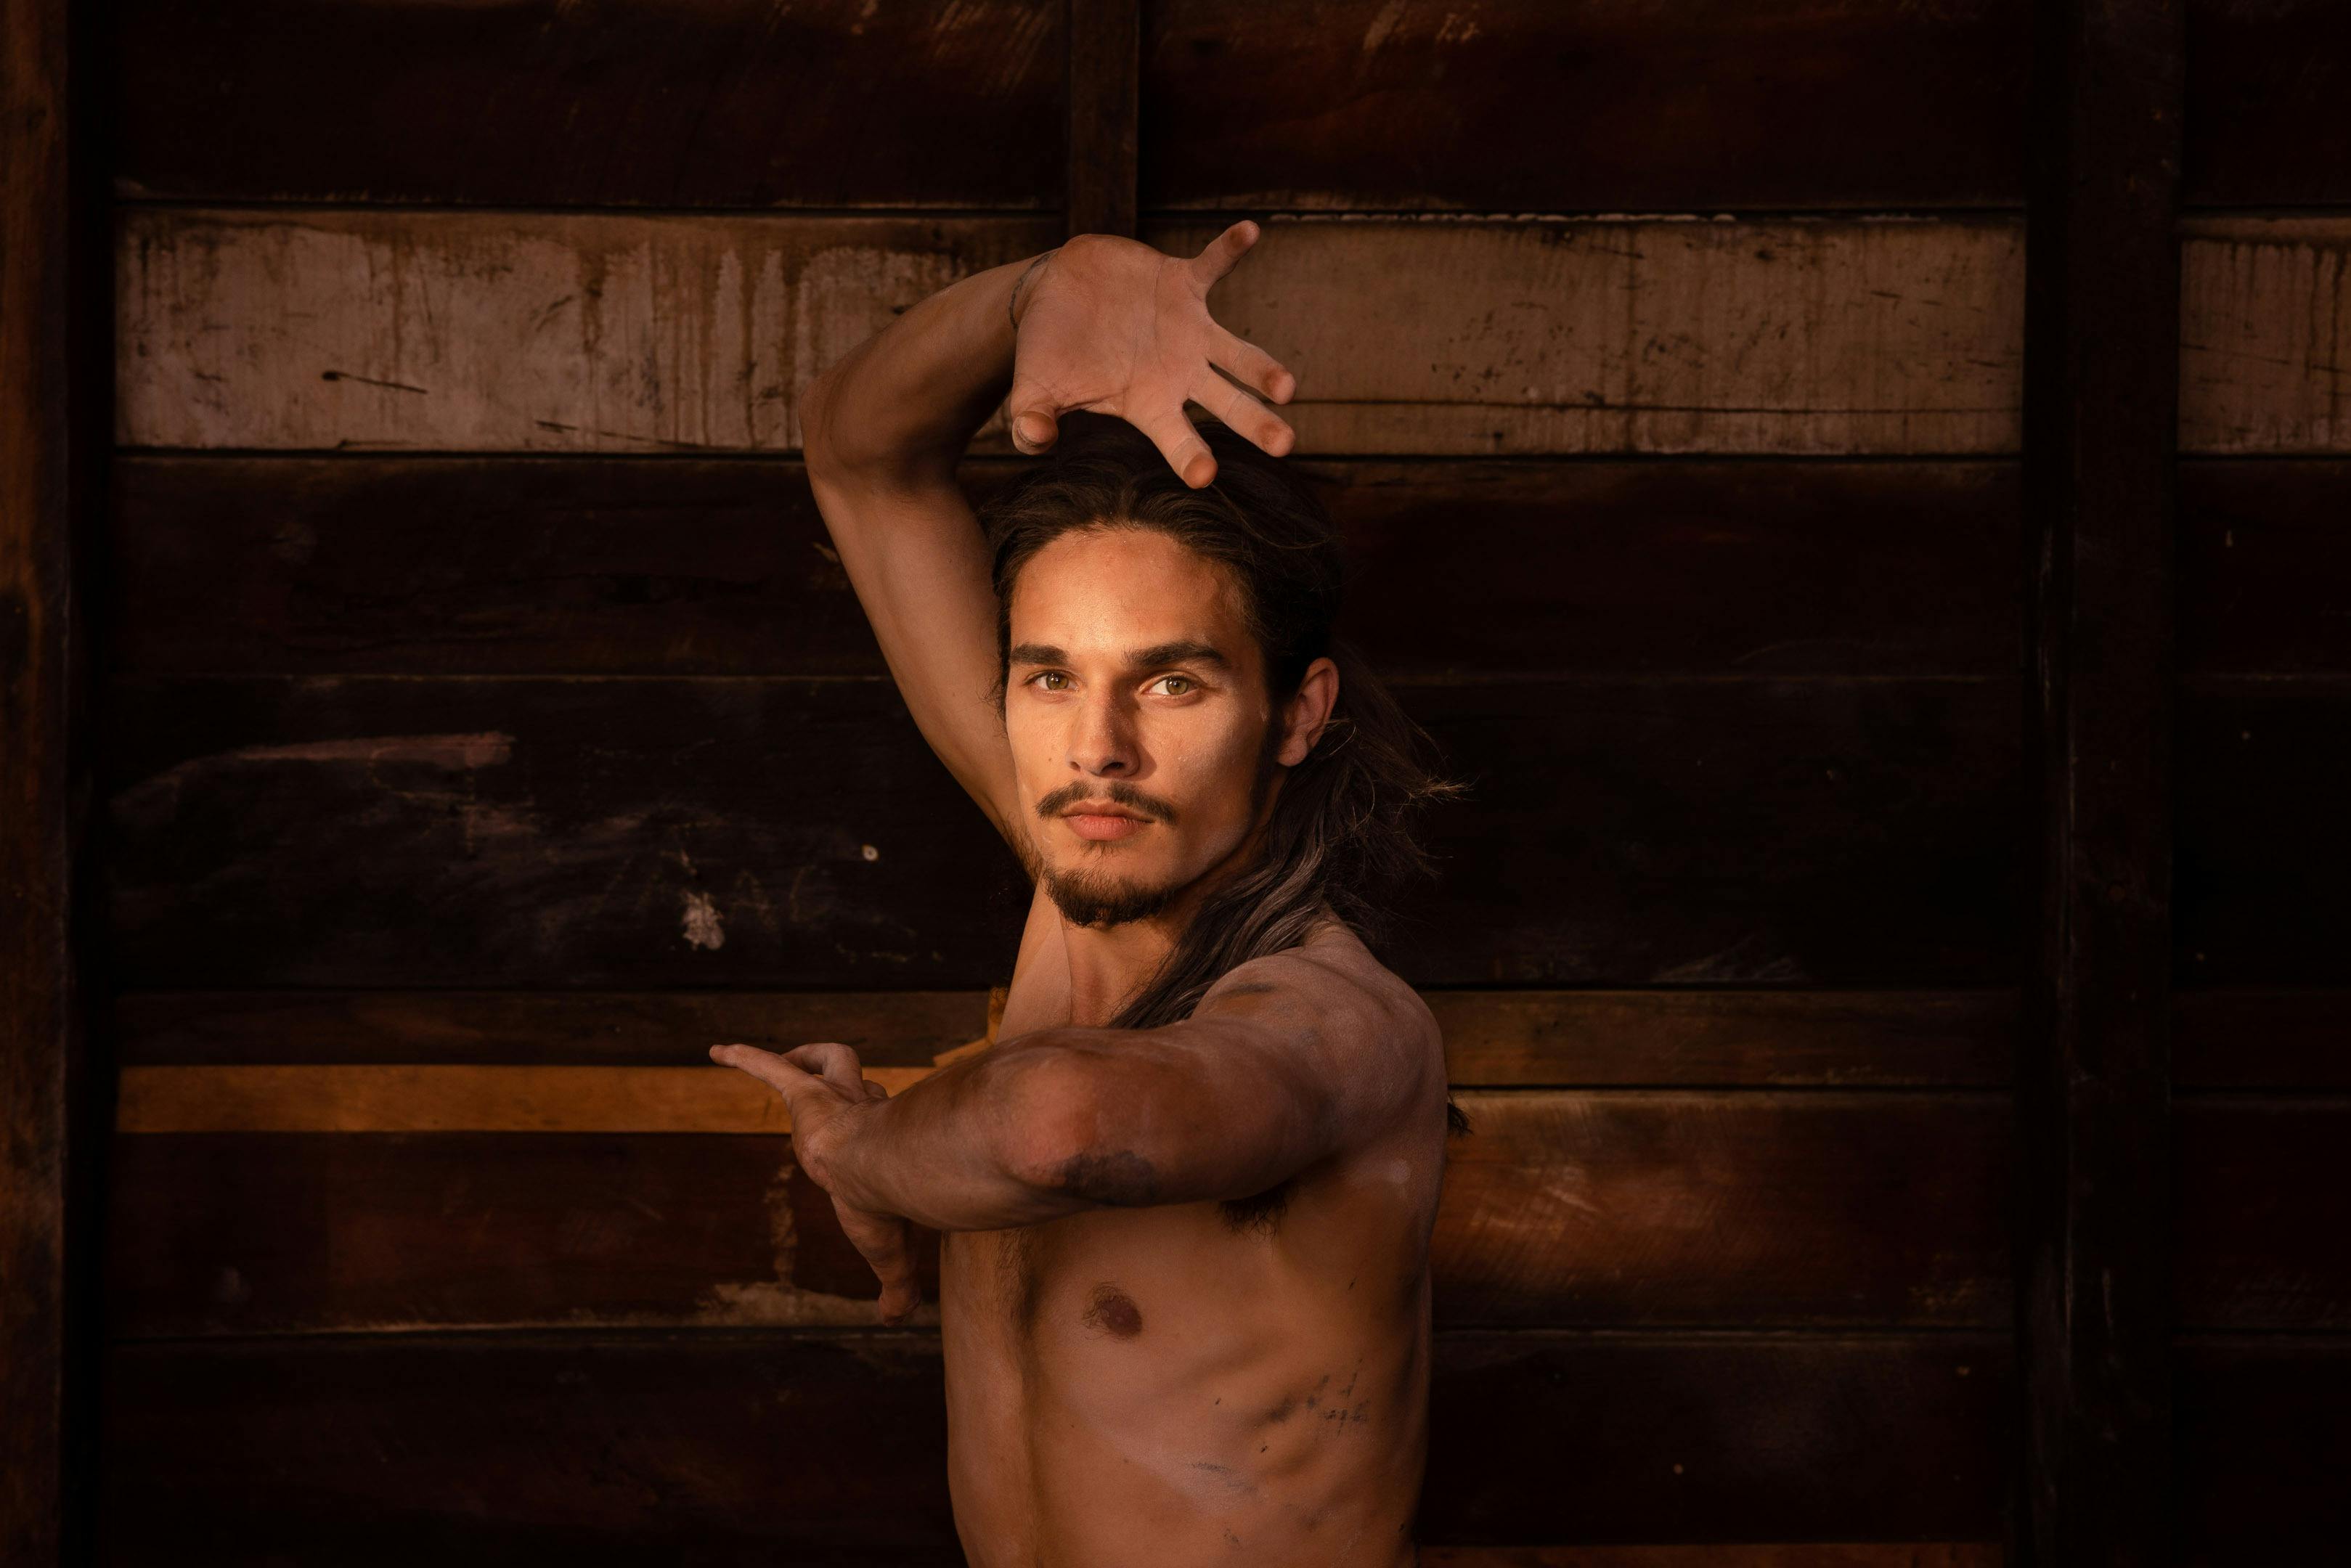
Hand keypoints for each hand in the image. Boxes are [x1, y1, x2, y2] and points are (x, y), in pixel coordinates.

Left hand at [709, 1041, 921, 1325]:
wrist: (877, 1173)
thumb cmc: (884, 1210)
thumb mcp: (888, 1254)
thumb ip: (894, 1285)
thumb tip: (895, 1319)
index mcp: (876, 1147)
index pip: (876, 1122)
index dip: (875, 1121)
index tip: (872, 1137)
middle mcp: (860, 1115)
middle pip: (858, 1090)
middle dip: (854, 1091)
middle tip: (851, 1100)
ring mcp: (834, 1100)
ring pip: (832, 1063)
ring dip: (810, 1058)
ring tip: (790, 1060)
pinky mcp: (806, 1093)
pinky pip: (773, 1067)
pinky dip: (745, 1058)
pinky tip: (715, 1052)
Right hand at [1006, 222, 1296, 488]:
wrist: (1053, 293)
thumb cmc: (1050, 353)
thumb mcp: (1034, 391)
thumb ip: (1032, 421)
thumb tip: (1034, 437)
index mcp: (1150, 405)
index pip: (1177, 439)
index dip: (1190, 456)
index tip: (1205, 475)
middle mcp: (1180, 372)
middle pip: (1226, 403)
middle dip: (1255, 422)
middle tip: (1284, 444)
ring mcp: (1188, 329)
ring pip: (1235, 352)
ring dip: (1262, 366)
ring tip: (1287, 386)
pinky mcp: (1182, 283)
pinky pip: (1212, 266)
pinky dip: (1229, 250)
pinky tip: (1249, 232)